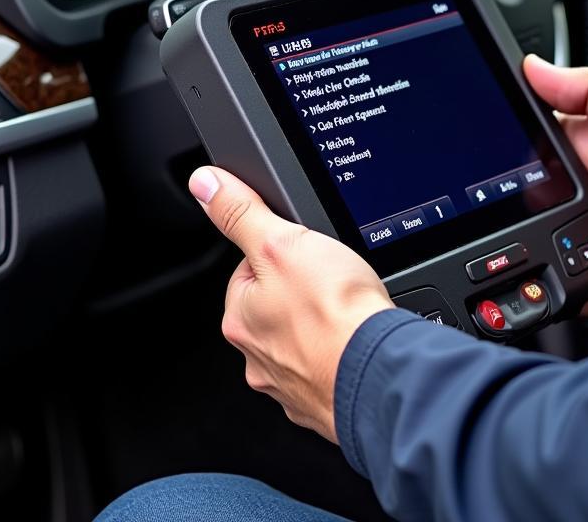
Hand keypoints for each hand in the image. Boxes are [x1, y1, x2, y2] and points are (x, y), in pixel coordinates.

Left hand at [188, 166, 392, 441]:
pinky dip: (341, 354)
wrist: (382, 372)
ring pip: (303, 339)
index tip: (303, 254)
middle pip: (275, 305)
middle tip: (331, 283)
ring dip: (322, 326)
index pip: (249, 272)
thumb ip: (241, 212)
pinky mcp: (325, 404)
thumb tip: (205, 184)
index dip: (279, 254)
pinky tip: (356, 340)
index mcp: (240, 319)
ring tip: (347, 312)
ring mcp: (291, 385)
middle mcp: (257, 358)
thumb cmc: (336, 313)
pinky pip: (329, 367)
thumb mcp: (281, 242)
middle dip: (301, 292)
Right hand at [524, 55, 587, 313]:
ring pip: (530, 227)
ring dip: (525, 224)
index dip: (514, 125)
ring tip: (543, 217)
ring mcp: (587, 230)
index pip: (539, 126)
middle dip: (512, 180)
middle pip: (526, 180)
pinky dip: (540, 271)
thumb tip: (535, 67)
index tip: (494, 121)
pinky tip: (546, 259)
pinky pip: (551, 274)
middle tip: (523, 178)